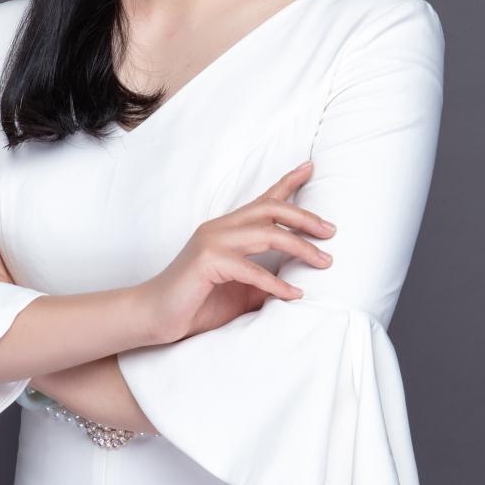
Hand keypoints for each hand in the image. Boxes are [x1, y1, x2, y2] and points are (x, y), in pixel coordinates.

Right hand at [136, 160, 335, 345]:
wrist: (153, 316)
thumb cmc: (195, 304)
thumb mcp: (240, 292)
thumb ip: (264, 284)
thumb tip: (297, 287)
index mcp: (227, 230)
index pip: (262, 200)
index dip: (288, 182)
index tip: (310, 167)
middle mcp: (219, 228)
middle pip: (270, 209)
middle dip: (305, 217)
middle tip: (331, 231)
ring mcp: (211, 242)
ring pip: (266, 233)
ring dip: (300, 246)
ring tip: (325, 261)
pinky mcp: (206, 262)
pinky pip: (251, 269)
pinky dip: (276, 283)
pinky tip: (294, 295)